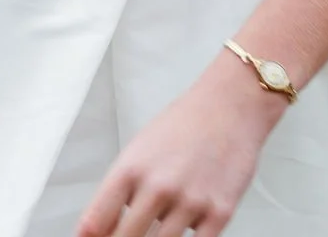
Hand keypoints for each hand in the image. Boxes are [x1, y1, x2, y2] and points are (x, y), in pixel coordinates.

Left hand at [75, 49, 288, 236]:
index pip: (96, 221)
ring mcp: (189, 201)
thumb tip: (103, 228)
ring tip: (159, 225)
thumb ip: (121, 190)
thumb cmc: (186, 123)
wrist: (231, 104)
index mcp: (132, 167)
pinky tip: (182, 228)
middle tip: (129, 234)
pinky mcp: (219, 213)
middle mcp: (158, 186)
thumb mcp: (141, 148)